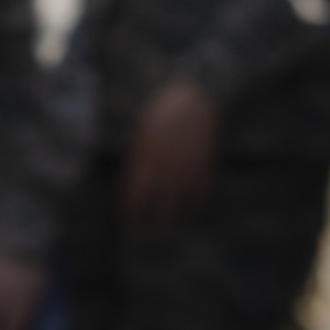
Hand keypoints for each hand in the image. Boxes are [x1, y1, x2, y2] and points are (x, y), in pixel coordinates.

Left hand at [121, 78, 219, 232]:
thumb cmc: (163, 111)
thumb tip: (129, 182)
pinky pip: (198, 196)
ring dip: (171, 219)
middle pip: (157, 209)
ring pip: (179, 207)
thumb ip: (137, 157)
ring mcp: (186, 168)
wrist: (198, 96)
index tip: (125, 220)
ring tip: (165, 226)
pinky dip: (192, 206)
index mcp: (145, 156)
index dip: (128, 212)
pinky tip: (187, 209)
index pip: (133, 195)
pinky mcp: (204, 167)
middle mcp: (165, 167)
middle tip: (144, 233)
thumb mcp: (142, 129)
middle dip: (149, 225)